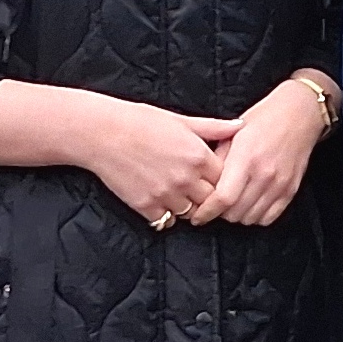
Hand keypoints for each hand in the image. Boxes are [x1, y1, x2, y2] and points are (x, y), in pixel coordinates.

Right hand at [73, 94, 241, 226]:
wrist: (102, 133)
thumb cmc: (142, 121)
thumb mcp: (182, 121)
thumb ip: (213, 128)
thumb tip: (240, 127)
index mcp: (198, 156)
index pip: (227, 180)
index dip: (223, 180)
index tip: (215, 177)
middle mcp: (186, 178)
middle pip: (211, 200)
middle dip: (208, 197)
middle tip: (200, 190)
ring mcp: (166, 194)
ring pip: (190, 213)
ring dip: (188, 207)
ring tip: (179, 194)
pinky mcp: (145, 206)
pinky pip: (165, 221)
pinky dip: (165, 215)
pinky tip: (161, 200)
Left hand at [186, 76, 328, 226]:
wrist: (299, 113)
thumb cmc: (265, 118)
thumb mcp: (233, 131)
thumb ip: (218, 159)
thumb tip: (204, 184)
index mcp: (246, 157)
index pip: (223, 197)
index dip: (207, 211)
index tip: (198, 215)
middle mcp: (264, 173)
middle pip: (235, 213)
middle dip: (220, 213)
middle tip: (215, 205)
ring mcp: (279, 184)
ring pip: (250, 218)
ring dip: (237, 215)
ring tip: (233, 204)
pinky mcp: (291, 189)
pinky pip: (269, 217)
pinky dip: (256, 216)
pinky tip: (250, 204)